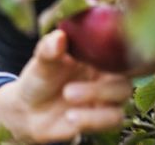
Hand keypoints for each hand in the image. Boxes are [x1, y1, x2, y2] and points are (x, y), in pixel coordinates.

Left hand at [0, 30, 131, 142]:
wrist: (30, 111)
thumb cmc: (39, 79)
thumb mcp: (41, 62)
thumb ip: (49, 49)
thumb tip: (59, 36)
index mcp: (97, 52)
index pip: (119, 45)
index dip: (116, 49)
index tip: (97, 55)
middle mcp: (108, 72)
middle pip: (124, 71)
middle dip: (100, 83)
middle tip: (68, 91)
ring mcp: (109, 95)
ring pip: (123, 95)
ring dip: (96, 97)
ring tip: (67, 98)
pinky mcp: (105, 117)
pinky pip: (114, 118)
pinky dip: (93, 118)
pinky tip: (70, 117)